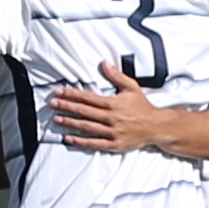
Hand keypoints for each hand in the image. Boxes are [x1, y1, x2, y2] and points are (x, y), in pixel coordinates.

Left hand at [49, 63, 172, 152]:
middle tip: (52, 103)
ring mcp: (112, 132)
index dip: (72, 94)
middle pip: (84, 111)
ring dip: (70, 123)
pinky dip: (80, 141)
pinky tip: (68, 138)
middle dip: (66, 106)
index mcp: (113, 103)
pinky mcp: (114, 144)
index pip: (88, 97)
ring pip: (87, 127)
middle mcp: (111, 117)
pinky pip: (94, 143)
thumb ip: (116, 75)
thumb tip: (104, 63)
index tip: (59, 92)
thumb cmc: (143, 107)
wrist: (157, 126)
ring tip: (56, 119)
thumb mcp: (132, 87)